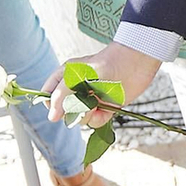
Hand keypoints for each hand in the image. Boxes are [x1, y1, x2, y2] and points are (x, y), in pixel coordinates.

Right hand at [44, 40, 160, 124]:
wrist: (136, 63)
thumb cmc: (106, 63)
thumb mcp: (78, 76)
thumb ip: (61, 95)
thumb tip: (52, 117)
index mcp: (65, 77)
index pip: (48, 96)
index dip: (52, 105)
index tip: (60, 108)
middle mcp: (76, 89)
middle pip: (64, 111)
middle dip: (73, 111)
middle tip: (84, 103)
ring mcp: (90, 99)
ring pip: (79, 118)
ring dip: (88, 116)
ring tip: (97, 105)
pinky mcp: (104, 107)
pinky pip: (94, 122)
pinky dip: (100, 119)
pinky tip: (106, 110)